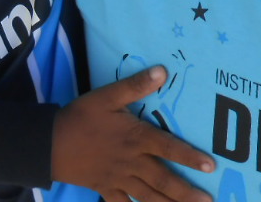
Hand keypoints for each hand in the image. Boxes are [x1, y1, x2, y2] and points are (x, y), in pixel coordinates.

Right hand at [51, 65, 215, 201]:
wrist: (49, 143)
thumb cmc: (81, 117)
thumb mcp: (107, 96)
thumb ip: (135, 85)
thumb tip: (163, 71)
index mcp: (136, 138)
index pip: (169, 148)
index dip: (190, 157)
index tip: (211, 166)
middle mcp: (132, 162)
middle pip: (164, 180)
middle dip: (187, 193)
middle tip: (208, 201)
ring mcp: (119, 179)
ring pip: (148, 197)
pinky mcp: (105, 189)